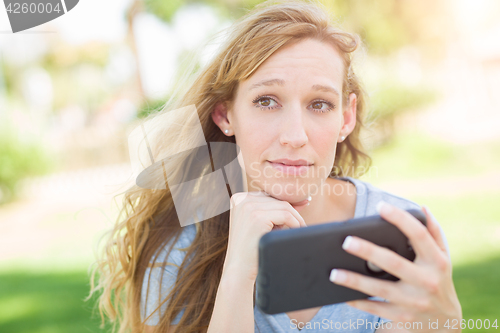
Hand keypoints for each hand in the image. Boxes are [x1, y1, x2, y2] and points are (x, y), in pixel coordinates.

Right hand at [222, 191, 307, 281]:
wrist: (238, 269)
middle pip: (277, 199)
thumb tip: (302, 200)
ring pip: (284, 206)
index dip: (286, 203)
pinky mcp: (257, 217)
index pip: (269, 195)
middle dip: (292, 211)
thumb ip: (274, 210)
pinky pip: (285, 215)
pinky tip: (296, 231)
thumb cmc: (251, 248)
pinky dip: (295, 223)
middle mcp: (242, 199)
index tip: (303, 206)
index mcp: (239, 198)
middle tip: (301, 224)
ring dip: (295, 218)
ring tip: (299, 229)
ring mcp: (248, 207)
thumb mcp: (260, 224)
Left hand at [329, 202, 461, 332]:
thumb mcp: (442, 257)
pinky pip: (375, 309)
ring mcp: (414, 301)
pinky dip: (358, 302)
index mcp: (436, 261)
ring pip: (380, 289)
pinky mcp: (402, 316)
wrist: (445, 322)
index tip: (381, 206)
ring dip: (355, 281)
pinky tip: (342, 294)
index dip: (400, 219)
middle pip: (394, 263)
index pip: (419, 235)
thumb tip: (422, 208)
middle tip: (346, 241)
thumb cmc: (438, 279)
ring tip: (334, 272)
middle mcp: (427, 281)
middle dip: (369, 252)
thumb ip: (433, 232)